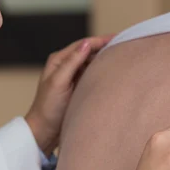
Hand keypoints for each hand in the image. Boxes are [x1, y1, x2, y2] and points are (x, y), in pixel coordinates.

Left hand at [25, 35, 113, 155]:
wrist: (44, 131)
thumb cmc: (47, 108)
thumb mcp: (58, 82)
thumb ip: (71, 62)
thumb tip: (86, 44)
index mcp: (58, 61)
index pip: (83, 44)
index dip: (100, 40)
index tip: (118, 37)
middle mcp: (65, 66)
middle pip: (89, 52)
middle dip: (105, 48)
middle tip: (125, 46)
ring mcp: (72, 77)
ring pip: (91, 63)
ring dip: (104, 60)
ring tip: (122, 58)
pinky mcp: (77, 88)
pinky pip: (92, 76)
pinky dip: (101, 73)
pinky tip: (113, 74)